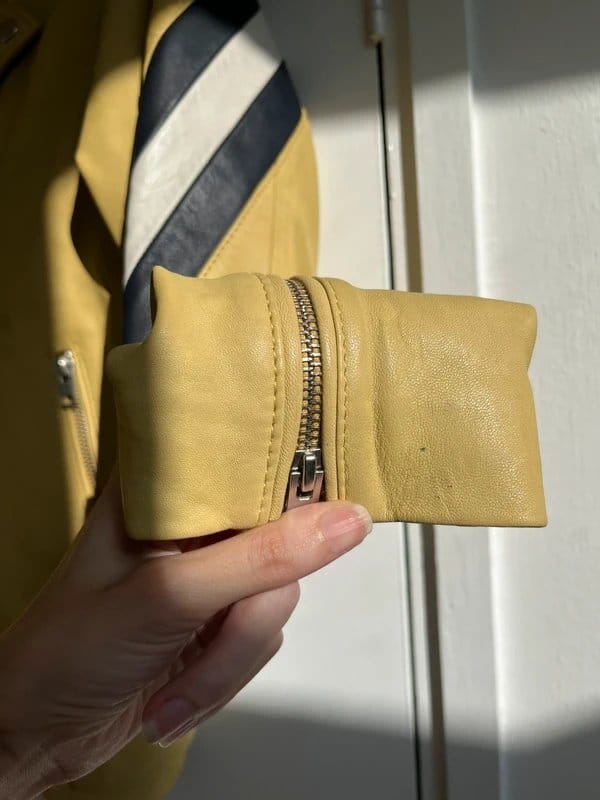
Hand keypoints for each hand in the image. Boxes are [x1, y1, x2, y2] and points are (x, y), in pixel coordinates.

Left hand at [0, 471, 370, 798]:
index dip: (292, 481)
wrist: (36, 735)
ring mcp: (204, 573)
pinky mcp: (215, 619)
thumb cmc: (68, 651)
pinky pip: (261, 639)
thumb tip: (342, 521)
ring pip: (274, 600)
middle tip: (210, 641)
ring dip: (230, 661)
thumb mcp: (167, 597)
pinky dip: (227, 676)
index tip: (317, 514)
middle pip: (279, 543)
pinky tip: (178, 692)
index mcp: (164, 486)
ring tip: (175, 688)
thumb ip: (259, 558)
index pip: (251, 457)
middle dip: (246, 617)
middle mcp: (190, 524)